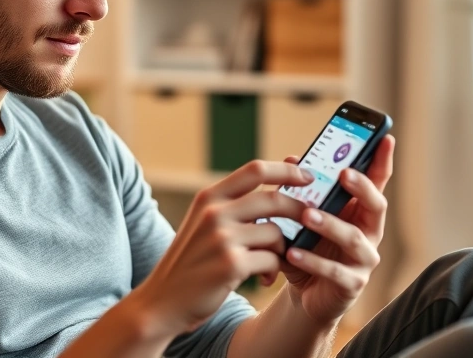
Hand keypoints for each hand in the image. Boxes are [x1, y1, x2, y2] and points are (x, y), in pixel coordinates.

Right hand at [131, 160, 312, 335]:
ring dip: (283, 249)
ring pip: (276, 233)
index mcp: (208, 197)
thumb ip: (233, 206)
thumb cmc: (190, 263)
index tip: (307, 175)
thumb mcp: (203, 224)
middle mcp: (214, 212)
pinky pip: (272, 259)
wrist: (162, 301)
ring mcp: (222, 238)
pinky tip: (264, 278)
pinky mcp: (231, 265)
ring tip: (273, 262)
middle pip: (274, 199)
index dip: (285, 170)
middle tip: (310, 220)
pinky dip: (274, 269)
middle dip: (299, 210)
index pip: (254, 170)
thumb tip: (278, 189)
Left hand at [277, 135, 394, 326]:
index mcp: (360, 211)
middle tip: (344, 174)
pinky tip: (293, 253)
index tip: (385, 138)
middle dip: (363, 188)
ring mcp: (363, 259)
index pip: (376, 182)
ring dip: (330, 225)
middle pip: (377, 206)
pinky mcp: (351, 284)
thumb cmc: (308, 246)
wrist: (304, 291)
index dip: (383, 161)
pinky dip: (313, 261)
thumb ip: (300, 190)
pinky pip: (335, 271)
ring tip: (307, 217)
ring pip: (355, 238)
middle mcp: (369, 232)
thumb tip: (292, 159)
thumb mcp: (301, 215)